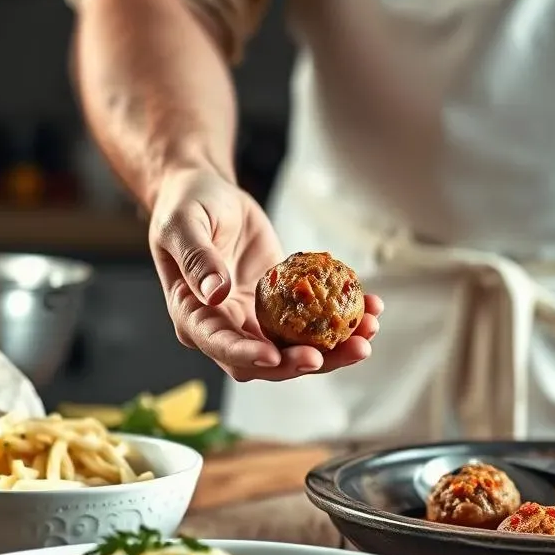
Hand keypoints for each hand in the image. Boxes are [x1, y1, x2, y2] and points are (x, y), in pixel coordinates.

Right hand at [149, 168, 381, 381]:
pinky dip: (342, 320)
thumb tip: (216, 294)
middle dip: (307, 361)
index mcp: (193, 317)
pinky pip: (313, 321)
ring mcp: (257, 320)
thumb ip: (196, 260)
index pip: (222, 346)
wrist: (207, 193)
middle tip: (348, 349)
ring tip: (369, 331)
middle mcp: (227, 328)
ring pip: (296, 348)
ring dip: (335, 348)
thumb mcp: (182, 225)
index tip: (278, 355)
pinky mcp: (282, 306)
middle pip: (268, 361)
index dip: (250, 355)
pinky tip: (372, 309)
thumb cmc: (184, 206)